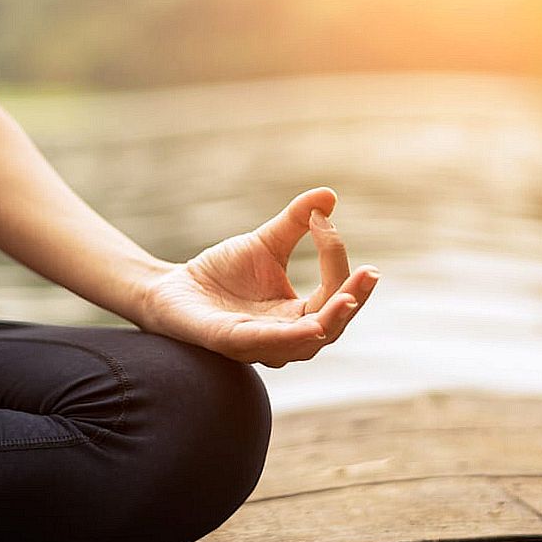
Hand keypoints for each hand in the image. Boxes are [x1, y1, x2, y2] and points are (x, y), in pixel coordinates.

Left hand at [139, 187, 379, 366]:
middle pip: (331, 326)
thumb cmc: (221, 273)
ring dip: (331, 320)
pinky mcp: (229, 342)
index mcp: (297, 315)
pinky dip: (290, 338)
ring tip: (349, 297)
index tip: (325, 221)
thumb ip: (296, 222)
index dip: (335, 260)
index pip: (332, 295)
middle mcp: (284, 337)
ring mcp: (258, 344)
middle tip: (370, 274)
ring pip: (306, 344)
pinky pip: (265, 345)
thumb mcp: (266, 243)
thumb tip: (329, 195)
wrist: (171, 288)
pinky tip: (311, 326)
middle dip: (352, 300)